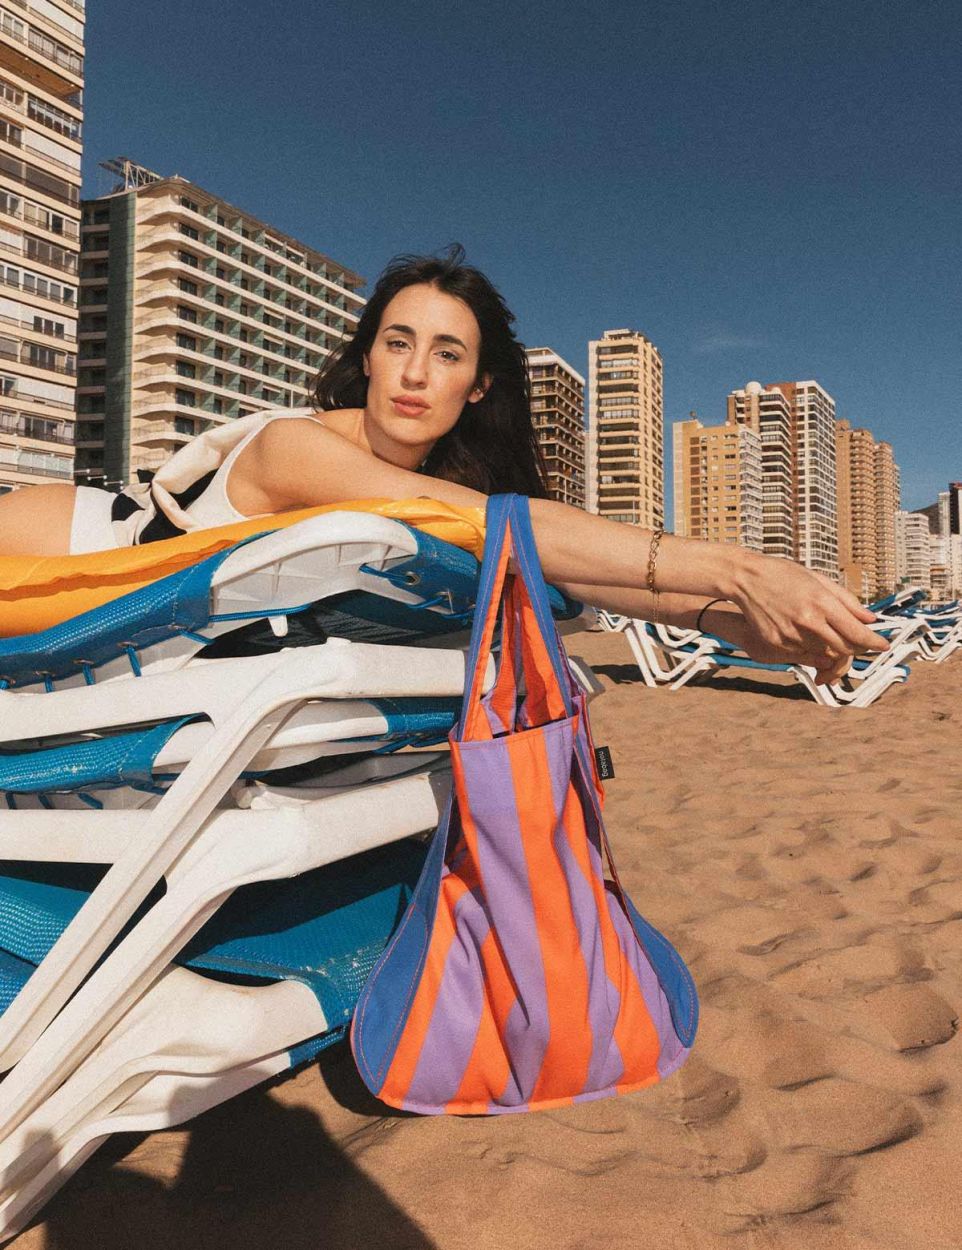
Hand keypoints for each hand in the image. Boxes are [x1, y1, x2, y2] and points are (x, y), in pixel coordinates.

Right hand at [724, 552, 887, 683]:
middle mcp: (808, 621)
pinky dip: (811, 648)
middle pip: (844, 648)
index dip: (873, 642)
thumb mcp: (817, 579)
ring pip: (824, 653)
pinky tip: (807, 634)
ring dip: (833, 648)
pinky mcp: (776, 643)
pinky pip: (802, 653)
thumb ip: (846, 600)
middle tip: (861, 643)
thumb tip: (869, 617)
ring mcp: (791, 634)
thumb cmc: (782, 574)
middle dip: (857, 648)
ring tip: (830, 634)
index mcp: (821, 602)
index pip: (856, 632)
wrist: (745, 579)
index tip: (882, 645)